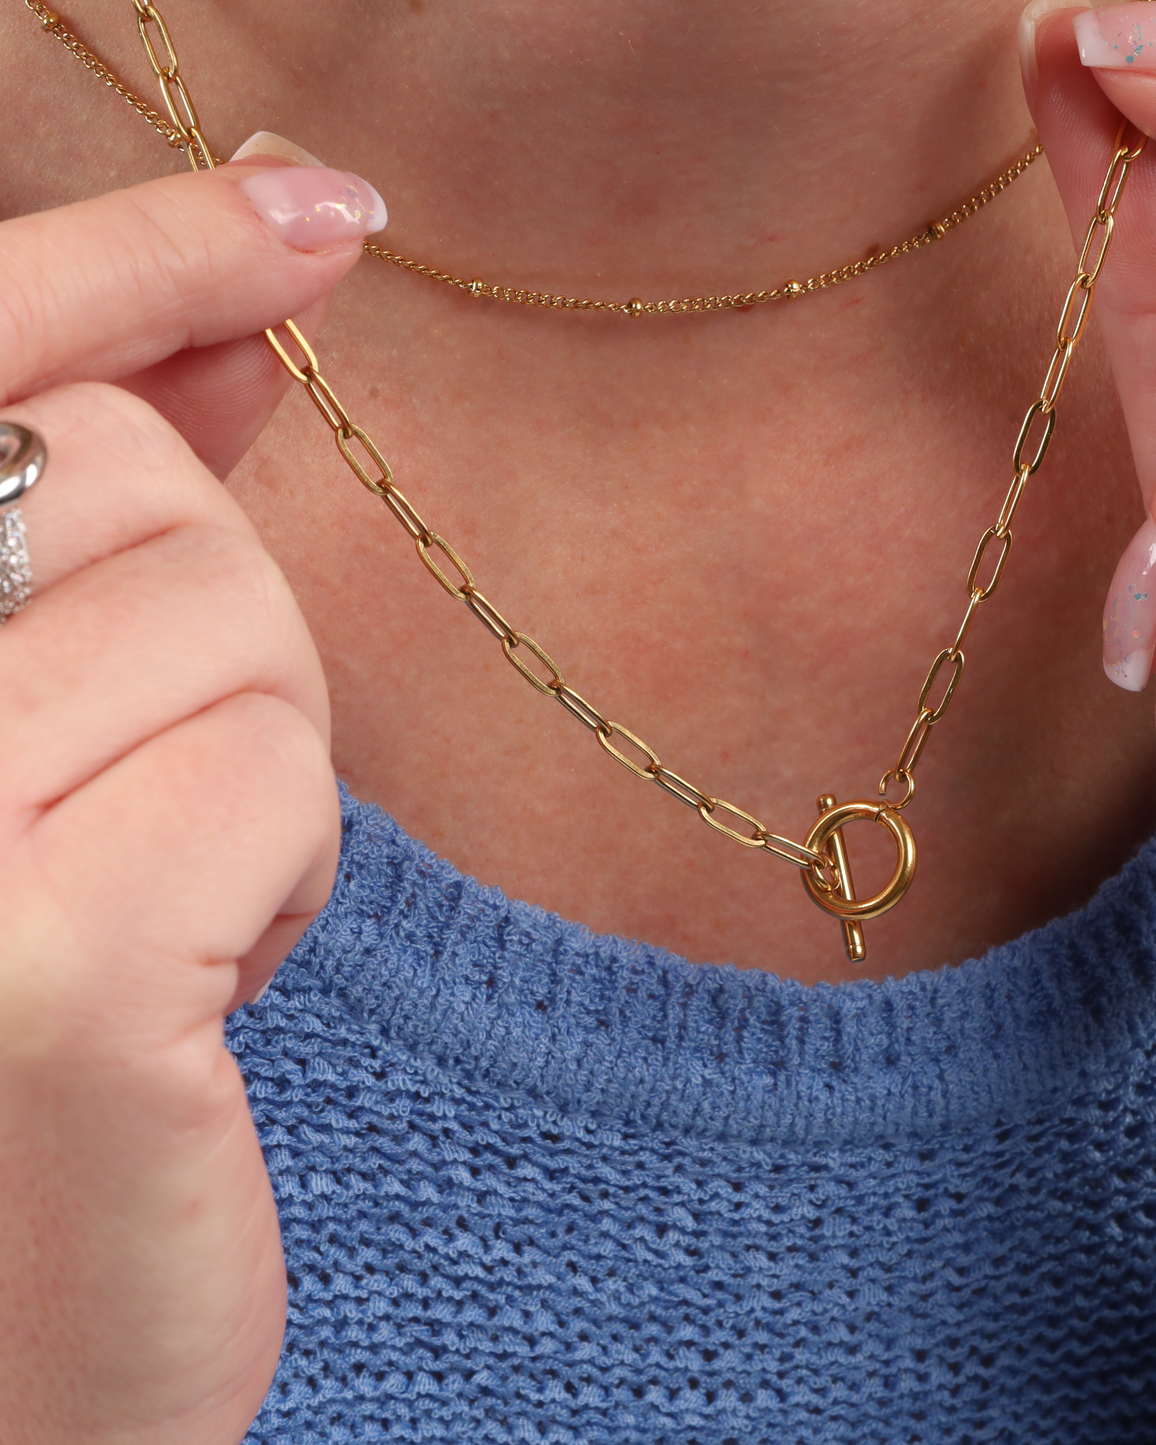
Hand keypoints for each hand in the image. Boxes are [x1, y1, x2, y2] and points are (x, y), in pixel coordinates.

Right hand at [0, 156, 376, 1442]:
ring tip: (156, 908)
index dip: (132, 258)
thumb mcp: (63, 747)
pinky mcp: (36, 973)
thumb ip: (116, 525)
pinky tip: (198, 993)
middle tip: (139, 808)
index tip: (315, 201)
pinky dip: (282, 874)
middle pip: (137, 495)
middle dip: (207, 639)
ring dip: (250, 769)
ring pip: (236, 625)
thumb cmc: (43, 1029)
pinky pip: (273, 775)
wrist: (15, 1335)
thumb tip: (240, 327)